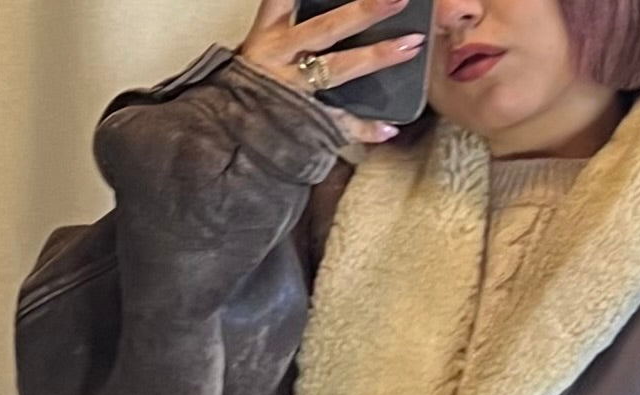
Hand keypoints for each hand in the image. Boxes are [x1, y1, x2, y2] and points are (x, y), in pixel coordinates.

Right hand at [238, 0, 426, 144]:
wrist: (229, 137)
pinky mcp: (305, 122)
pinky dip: (366, 128)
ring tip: (411, 45)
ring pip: (339, 68)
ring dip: (377, 56)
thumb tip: (314, 10)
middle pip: (328, 27)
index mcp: (269, 36)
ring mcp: (294, 90)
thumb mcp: (260, 49)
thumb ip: (285, 22)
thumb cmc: (250, 89)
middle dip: (364, 11)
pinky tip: (389, 126)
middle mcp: (282, 58)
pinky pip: (340, 124)